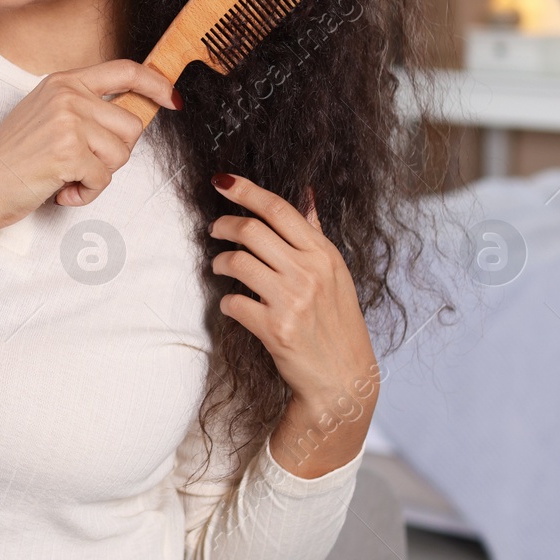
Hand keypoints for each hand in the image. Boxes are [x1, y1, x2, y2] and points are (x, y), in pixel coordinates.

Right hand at [0, 59, 179, 231]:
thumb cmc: (10, 159)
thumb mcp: (46, 116)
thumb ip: (83, 109)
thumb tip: (132, 116)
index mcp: (63, 81)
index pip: (124, 71)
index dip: (155, 84)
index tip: (172, 98)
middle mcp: (67, 95)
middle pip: (131, 125)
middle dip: (115, 153)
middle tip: (81, 162)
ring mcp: (68, 121)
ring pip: (121, 154)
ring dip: (98, 175)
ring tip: (66, 175)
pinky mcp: (68, 151)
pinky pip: (104, 179)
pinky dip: (86, 193)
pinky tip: (60, 189)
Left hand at [207, 173, 378, 473]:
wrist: (344, 379)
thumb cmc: (336, 322)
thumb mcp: (335, 273)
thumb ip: (314, 233)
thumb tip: (306, 193)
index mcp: (323, 254)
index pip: (279, 209)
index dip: (245, 190)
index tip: (221, 180)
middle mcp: (309, 273)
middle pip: (251, 230)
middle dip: (223, 225)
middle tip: (215, 230)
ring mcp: (292, 300)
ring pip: (236, 262)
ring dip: (219, 262)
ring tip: (220, 267)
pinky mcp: (275, 329)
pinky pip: (232, 302)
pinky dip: (226, 301)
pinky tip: (233, 304)